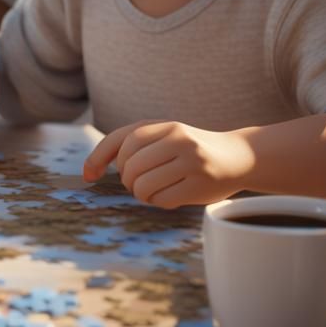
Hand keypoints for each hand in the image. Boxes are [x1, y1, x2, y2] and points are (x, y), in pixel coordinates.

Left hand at [82, 119, 254, 207]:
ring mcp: (190, 163)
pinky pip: (161, 200)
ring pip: (142, 186)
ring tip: (152, 189)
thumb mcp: (164, 134)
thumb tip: (91, 168)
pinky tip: (169, 195)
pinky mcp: (199, 185)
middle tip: (136, 182)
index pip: (122, 140)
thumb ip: (132, 143)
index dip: (98, 157)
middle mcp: (178, 140)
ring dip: (140, 193)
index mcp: (165, 125)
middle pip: (130, 167)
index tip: (88, 175)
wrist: (237, 157)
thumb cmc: (190, 147)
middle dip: (126, 180)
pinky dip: (157, 201)